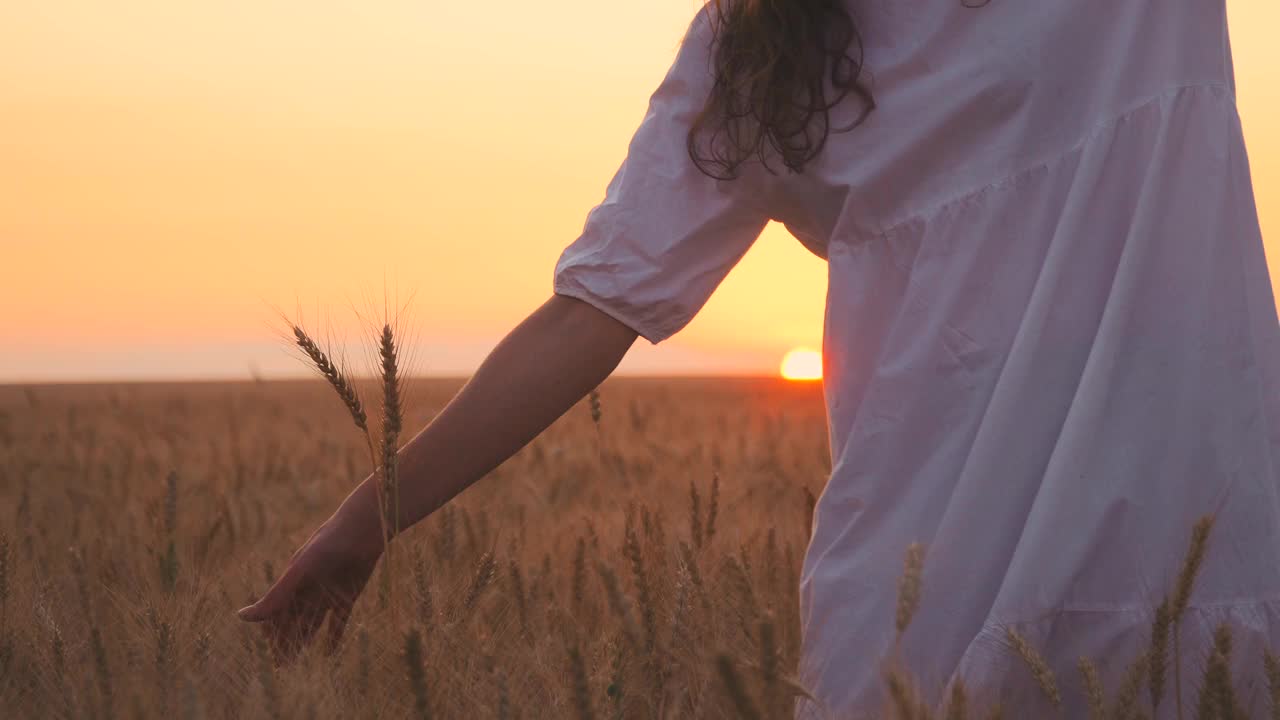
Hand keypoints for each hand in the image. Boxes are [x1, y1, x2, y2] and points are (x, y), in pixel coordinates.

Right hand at [237, 503, 383, 660]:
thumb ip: (276, 596)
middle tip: (279, 668)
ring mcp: (328, 594)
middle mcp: (308, 590)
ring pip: (312, 624)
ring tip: (295, 664)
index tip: (266, 656)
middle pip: (293, 622)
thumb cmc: (327, 544)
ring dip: (304, 642)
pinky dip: (333, 637)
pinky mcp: (348, 596)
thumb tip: (241, 617)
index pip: (276, 614)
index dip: (271, 634)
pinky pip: (339, 621)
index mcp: (292, 583)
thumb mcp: (300, 571)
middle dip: (285, 643)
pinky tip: (328, 653)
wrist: (362, 530)